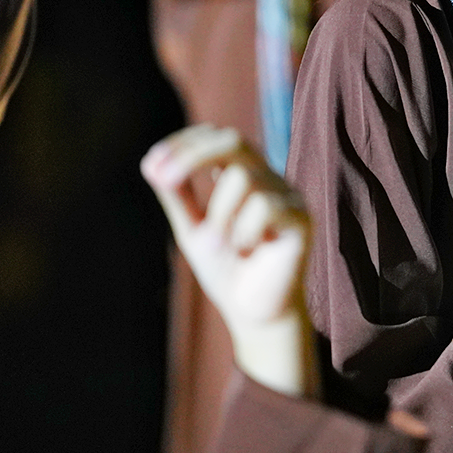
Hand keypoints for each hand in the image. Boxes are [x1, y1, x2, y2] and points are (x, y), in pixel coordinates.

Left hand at [140, 125, 316, 397]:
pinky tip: (248, 251)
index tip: (152, 166)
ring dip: (220, 214)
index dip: (184, 143)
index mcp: (242, 175)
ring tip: (226, 245)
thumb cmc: (227, 270)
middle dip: (193, 156)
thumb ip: (177, 196)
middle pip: (234, 140)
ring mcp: (288, 196)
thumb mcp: (192, 229)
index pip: (216, 137)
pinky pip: (266, 206)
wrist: (254, 314)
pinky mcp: (302, 219)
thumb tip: (150, 163)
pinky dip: (244, 231)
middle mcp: (268, 178)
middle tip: (162, 179)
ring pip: (243, 178)